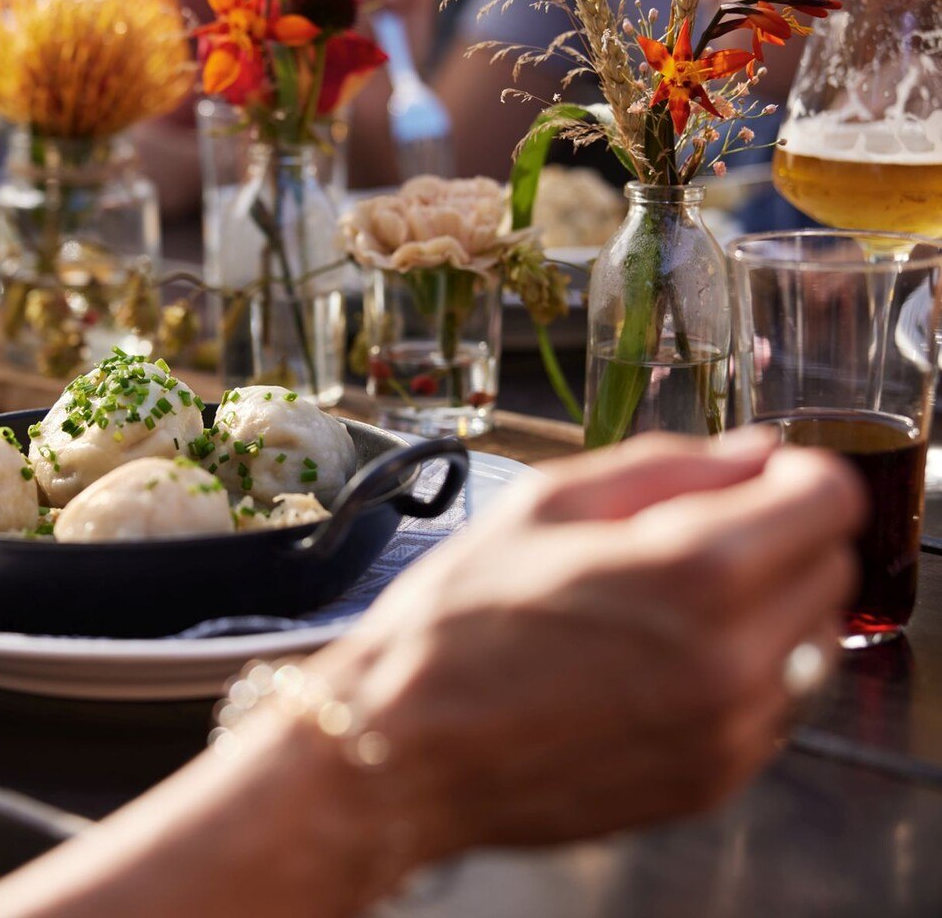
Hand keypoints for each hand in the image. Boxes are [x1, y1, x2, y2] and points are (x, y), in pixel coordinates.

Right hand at [309, 430, 865, 868]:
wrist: (404, 746)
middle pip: (831, 568)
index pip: (827, 499)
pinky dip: (740, 676)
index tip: (757, 478)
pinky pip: (774, 707)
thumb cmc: (453, 625)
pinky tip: (658, 664)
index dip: (793, 474)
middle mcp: (733, 659)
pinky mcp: (714, 780)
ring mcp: (729, 730)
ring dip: (767, 610)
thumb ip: (665, 467)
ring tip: (671, 610)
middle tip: (697, 539)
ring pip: (812, 642)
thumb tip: (751, 454)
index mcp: (694, 573)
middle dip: (780, 538)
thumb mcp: (544, 505)